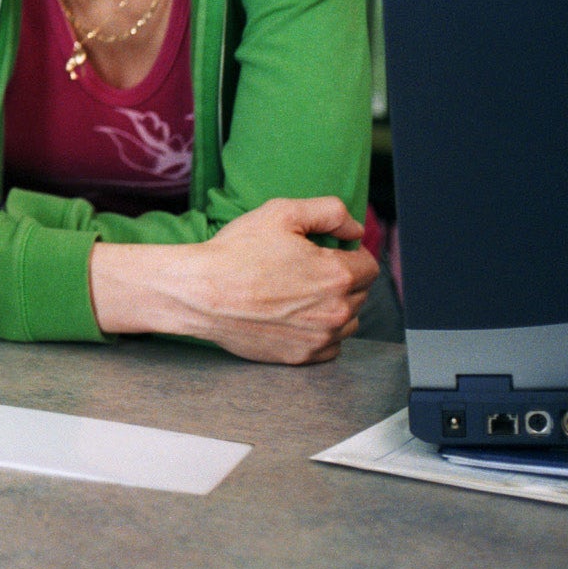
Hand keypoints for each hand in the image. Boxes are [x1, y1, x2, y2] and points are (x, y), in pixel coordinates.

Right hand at [92, 198, 378, 363]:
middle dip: (340, 279)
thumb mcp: (281, 213)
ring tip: (300, 295)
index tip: (326, 253)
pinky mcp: (301, 357)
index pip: (369, 265)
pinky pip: (329, 346)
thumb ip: (330, 212)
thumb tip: (355, 229)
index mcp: (338, 275)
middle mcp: (336, 311)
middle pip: (359, 293)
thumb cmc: (235, 253)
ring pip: (348, 321)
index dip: (349, 254)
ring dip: (334, 307)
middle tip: (304, 271)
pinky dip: (320, 333)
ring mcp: (319, 338)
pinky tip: (294, 318)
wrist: (198, 293)